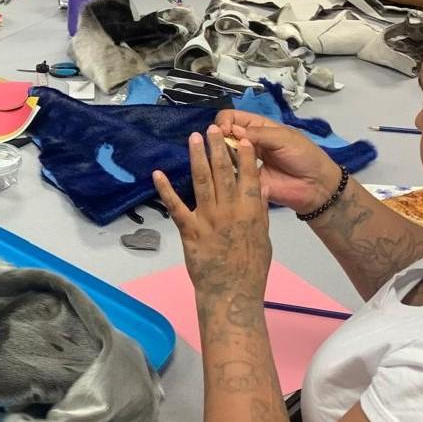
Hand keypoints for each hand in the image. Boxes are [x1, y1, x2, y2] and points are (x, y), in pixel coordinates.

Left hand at [153, 126, 271, 301]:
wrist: (232, 293)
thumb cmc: (250, 269)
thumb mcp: (264, 238)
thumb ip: (260, 211)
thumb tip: (261, 186)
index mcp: (251, 212)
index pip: (249, 177)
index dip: (245, 156)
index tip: (242, 138)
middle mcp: (230, 211)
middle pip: (223, 173)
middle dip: (218, 148)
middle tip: (213, 128)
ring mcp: (208, 220)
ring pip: (202, 182)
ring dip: (197, 158)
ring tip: (194, 138)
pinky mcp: (189, 231)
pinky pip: (176, 207)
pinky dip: (166, 190)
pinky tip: (158, 174)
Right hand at [213, 109, 342, 214]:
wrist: (315, 185)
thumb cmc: (304, 156)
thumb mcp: (284, 138)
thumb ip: (259, 134)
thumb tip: (231, 131)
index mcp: (257, 126)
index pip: (231, 117)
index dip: (224, 121)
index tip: (225, 131)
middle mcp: (247, 142)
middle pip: (222, 134)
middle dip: (218, 137)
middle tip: (221, 146)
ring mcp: (244, 161)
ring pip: (222, 153)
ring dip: (218, 154)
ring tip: (222, 159)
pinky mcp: (244, 179)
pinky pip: (228, 174)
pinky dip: (223, 172)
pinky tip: (223, 173)